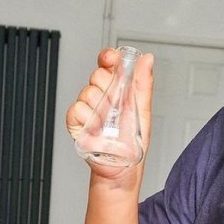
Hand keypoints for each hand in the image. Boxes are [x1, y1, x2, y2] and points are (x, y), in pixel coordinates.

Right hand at [66, 48, 153, 178]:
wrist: (123, 166)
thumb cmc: (133, 141)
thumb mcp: (143, 108)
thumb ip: (144, 82)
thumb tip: (147, 59)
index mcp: (116, 89)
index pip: (107, 64)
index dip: (108, 57)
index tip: (112, 58)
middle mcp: (100, 96)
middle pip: (97, 75)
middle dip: (108, 86)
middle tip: (117, 104)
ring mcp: (87, 109)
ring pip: (87, 92)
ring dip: (100, 107)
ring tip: (109, 122)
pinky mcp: (76, 122)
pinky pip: (76, 109)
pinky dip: (88, 118)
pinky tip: (96, 127)